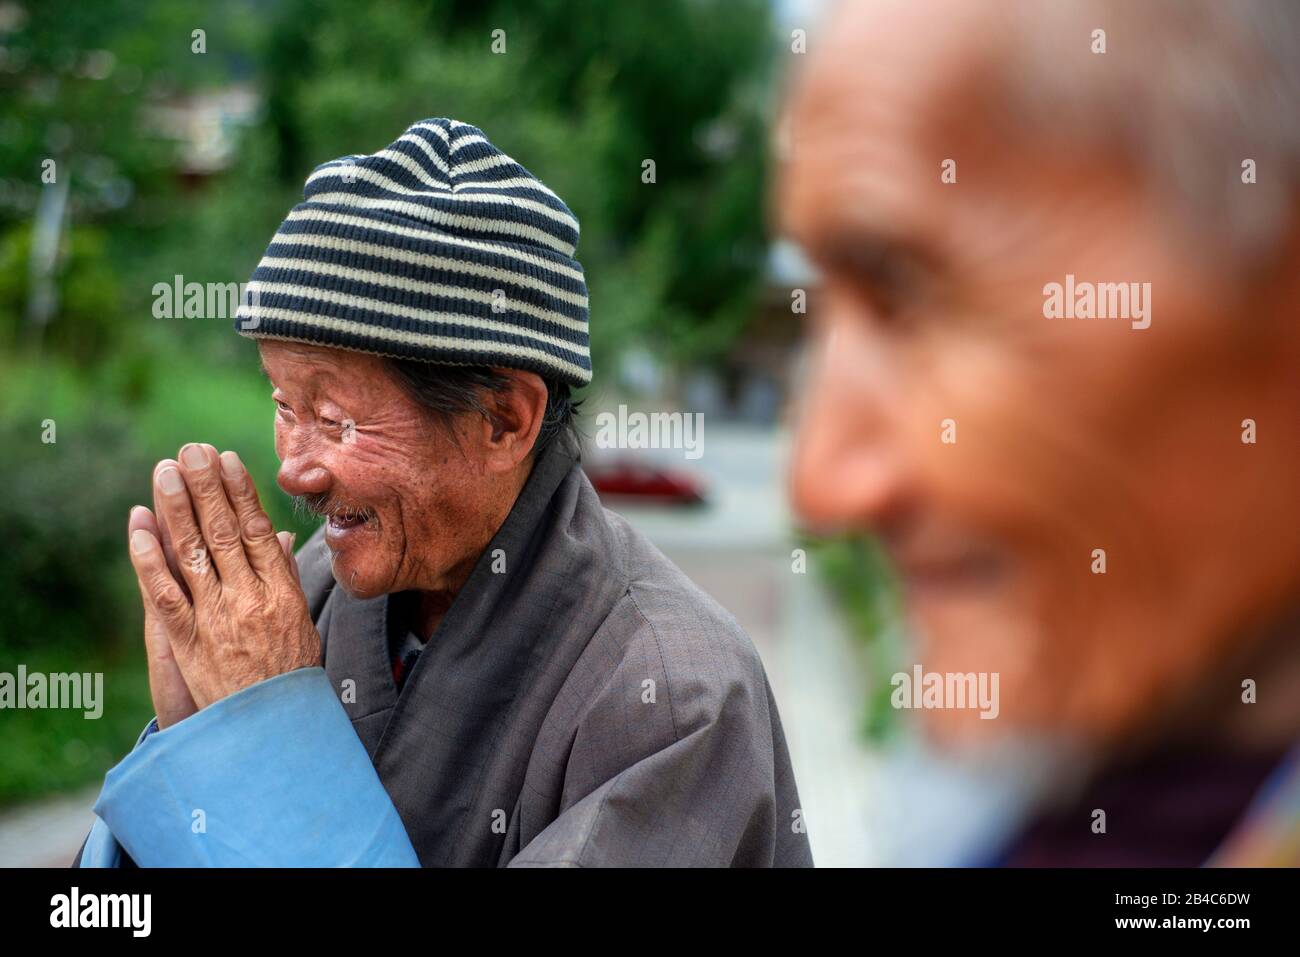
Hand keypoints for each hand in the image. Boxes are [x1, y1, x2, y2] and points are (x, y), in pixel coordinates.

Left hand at [127, 443, 319, 714]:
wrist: (272, 730)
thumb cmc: (290, 676)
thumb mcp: (302, 623)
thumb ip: (286, 577)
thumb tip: (278, 536)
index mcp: (281, 593)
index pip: (259, 530)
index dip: (242, 492)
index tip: (228, 459)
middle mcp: (249, 599)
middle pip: (225, 531)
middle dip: (206, 487)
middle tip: (191, 450)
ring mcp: (217, 619)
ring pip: (193, 553)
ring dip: (177, 508)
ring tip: (165, 471)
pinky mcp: (188, 641)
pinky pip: (165, 593)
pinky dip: (148, 558)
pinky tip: (139, 525)